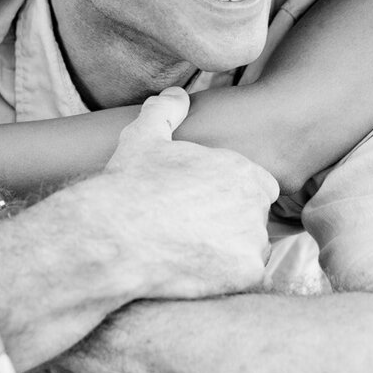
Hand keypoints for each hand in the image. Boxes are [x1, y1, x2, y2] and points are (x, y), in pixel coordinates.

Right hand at [98, 87, 277, 299]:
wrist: (114, 236)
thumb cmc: (128, 185)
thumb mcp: (143, 138)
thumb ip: (165, 112)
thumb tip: (175, 94)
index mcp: (241, 169)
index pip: (258, 184)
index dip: (233, 193)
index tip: (207, 201)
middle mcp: (255, 203)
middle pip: (254, 217)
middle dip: (232, 223)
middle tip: (195, 229)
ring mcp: (253, 240)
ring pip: (250, 249)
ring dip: (230, 252)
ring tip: (191, 252)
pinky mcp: (246, 274)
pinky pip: (246, 278)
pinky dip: (226, 277)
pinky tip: (196, 272)